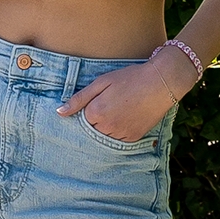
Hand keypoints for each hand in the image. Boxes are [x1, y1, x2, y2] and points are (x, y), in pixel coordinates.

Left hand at [58, 45, 189, 144]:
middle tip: (110, 105)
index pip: (81, 118)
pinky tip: (126, 117)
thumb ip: (79, 98)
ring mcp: (120, 134)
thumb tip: (59, 112)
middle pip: (91, 129)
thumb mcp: (101, 82)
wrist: (160, 83)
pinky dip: (118, 131)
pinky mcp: (133, 138)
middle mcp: (106, 127)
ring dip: (107, 127)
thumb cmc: (130, 78)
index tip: (99, 100)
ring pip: (104, 136)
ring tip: (119, 110)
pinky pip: (118, 140)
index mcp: (95, 112)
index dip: (88, 109)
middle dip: (96, 120)